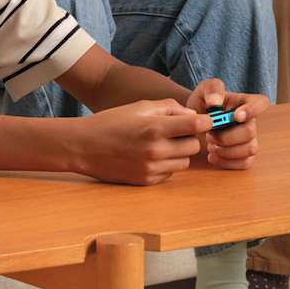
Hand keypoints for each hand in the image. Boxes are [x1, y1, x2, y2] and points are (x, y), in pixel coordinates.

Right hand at [74, 99, 207, 184]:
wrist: (84, 146)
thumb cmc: (111, 122)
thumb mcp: (139, 107)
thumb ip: (169, 108)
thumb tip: (193, 117)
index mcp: (155, 128)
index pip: (196, 126)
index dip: (205, 122)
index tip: (205, 120)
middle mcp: (156, 151)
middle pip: (194, 146)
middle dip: (189, 138)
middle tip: (175, 131)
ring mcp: (151, 168)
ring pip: (184, 162)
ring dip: (179, 152)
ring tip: (161, 143)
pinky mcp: (147, 181)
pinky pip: (170, 173)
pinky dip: (166, 164)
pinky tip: (150, 155)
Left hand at [184, 78, 267, 170]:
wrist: (193, 122)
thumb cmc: (202, 103)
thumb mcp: (203, 89)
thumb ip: (212, 89)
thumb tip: (216, 103)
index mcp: (244, 102)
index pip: (261, 103)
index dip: (253, 110)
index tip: (236, 116)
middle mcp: (250, 121)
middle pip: (250, 132)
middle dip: (227, 136)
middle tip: (210, 134)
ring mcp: (249, 139)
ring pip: (250, 149)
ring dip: (227, 151)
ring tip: (211, 145)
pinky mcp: (244, 155)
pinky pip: (245, 163)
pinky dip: (227, 162)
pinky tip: (212, 156)